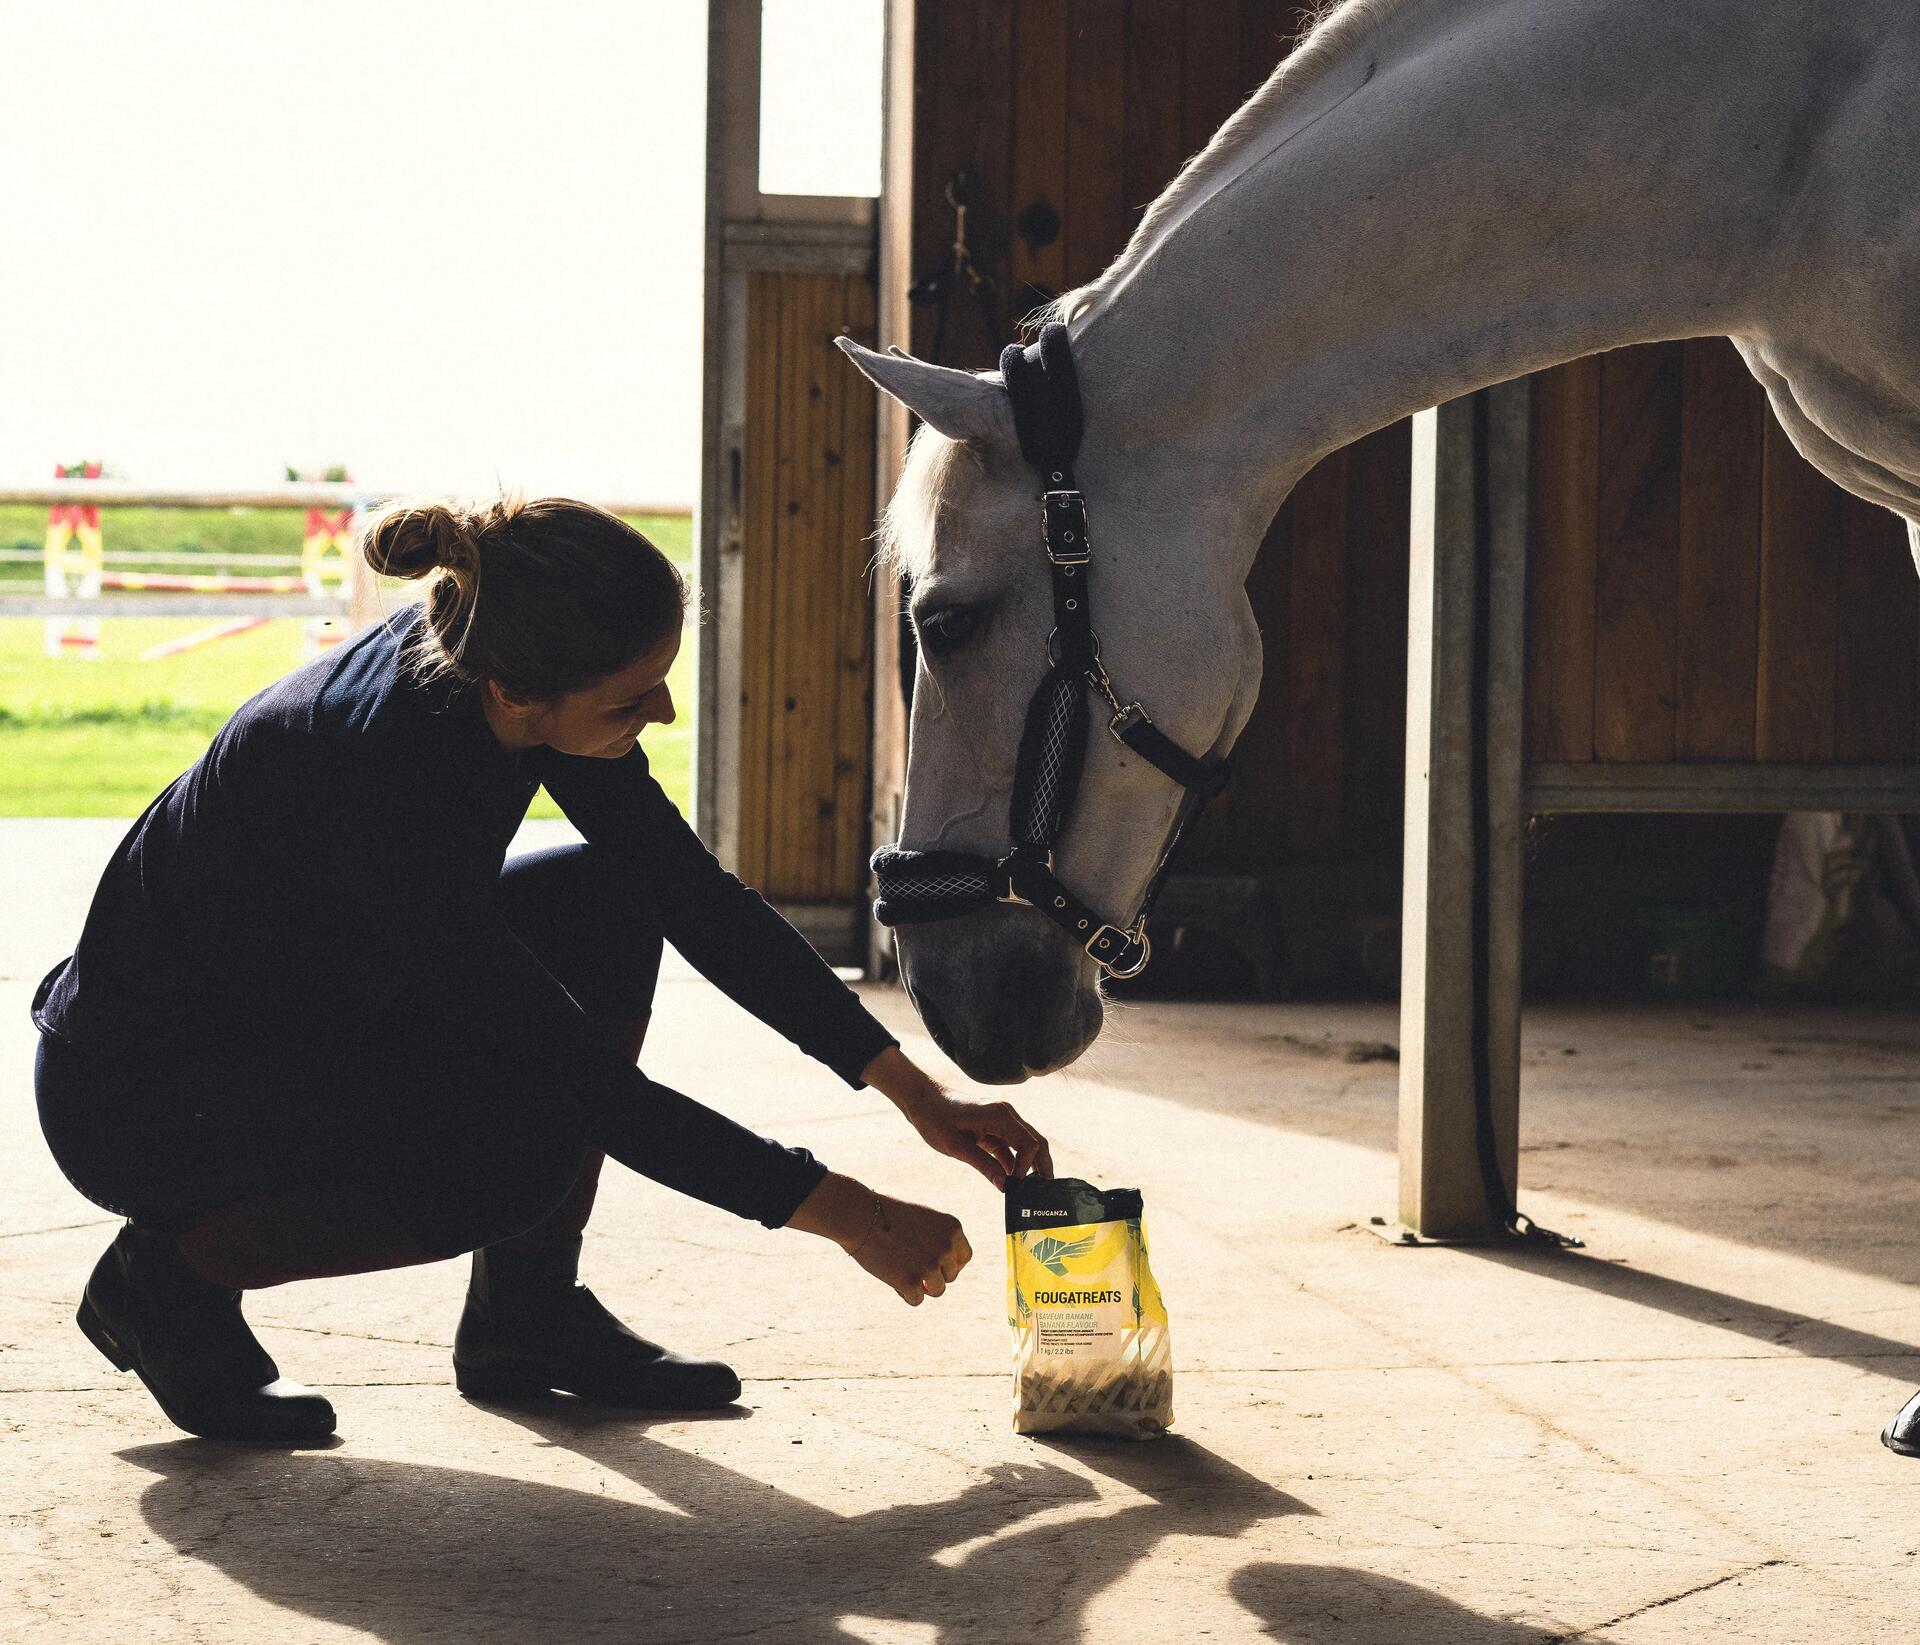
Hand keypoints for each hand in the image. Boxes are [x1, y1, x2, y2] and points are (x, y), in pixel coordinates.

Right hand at [786, 1173, 972, 1305]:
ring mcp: (930, 1266)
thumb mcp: (922, 1220)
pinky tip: (891, 1277)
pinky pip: (916, 1300)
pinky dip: (904, 1292)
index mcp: (953, 1228)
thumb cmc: (886, 1215)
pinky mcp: (912, 1282)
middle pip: (950, 1276)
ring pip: (937, 1290)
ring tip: (901, 1271)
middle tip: (910, 1264)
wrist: (859, 1216)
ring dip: (921, 1286)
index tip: (935, 1265)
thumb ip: (940, 1239)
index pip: (964, 1257)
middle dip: (933, 1275)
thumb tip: (947, 1270)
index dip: (950, 1264)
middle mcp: (947, 1247)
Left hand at [905, 1092, 1053, 1188]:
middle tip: (1047, 1193)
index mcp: (1001, 1115)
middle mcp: (1007, 1115)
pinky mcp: (993, 1128)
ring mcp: (1001, 1121)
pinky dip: (1014, 1164)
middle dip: (1042, 1167)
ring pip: (1026, 1145)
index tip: (1017, 1187)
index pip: (1030, 1144)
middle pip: (1036, 1142)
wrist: (921, 1101)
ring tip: (1032, 1192)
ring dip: (1030, 1167)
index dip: (1028, 1168)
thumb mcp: (956, 1146)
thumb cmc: (935, 1119)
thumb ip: (983, 1165)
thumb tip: (1006, 1187)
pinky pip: (1010, 1147)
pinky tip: (1013, 1182)